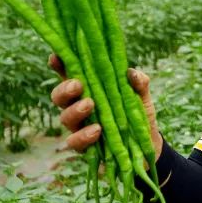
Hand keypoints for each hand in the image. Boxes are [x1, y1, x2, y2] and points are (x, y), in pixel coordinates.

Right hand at [48, 53, 162, 159]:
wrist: (145, 146)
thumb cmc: (138, 114)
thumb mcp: (141, 96)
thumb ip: (138, 83)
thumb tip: (131, 72)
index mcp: (89, 88)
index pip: (69, 74)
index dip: (59, 64)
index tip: (56, 57)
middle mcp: (78, 106)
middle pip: (59, 95)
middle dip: (64, 89)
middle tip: (77, 85)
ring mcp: (79, 126)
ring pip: (64, 117)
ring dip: (75, 111)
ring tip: (90, 105)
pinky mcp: (84, 146)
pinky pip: (74, 141)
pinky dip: (83, 135)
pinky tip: (96, 130)